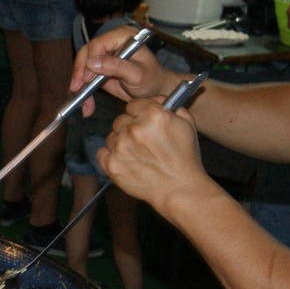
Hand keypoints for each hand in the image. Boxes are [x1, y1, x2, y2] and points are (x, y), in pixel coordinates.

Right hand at [69, 23, 177, 114]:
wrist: (155, 91)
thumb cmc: (152, 79)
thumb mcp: (137, 74)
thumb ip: (116, 66)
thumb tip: (92, 62)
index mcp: (123, 36)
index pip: (98, 44)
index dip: (90, 60)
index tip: (87, 79)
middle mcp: (111, 42)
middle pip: (86, 54)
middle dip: (80, 74)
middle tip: (77, 89)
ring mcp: (104, 55)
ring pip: (83, 67)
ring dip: (80, 86)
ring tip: (84, 104)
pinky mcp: (100, 68)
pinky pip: (86, 77)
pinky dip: (85, 92)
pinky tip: (87, 106)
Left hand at [97, 97, 205, 211]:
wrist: (179, 189)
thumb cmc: (185, 159)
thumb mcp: (187, 124)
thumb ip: (171, 106)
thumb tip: (156, 99)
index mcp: (153, 115)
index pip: (133, 105)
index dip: (139, 114)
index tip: (143, 123)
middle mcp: (134, 129)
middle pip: (120, 120)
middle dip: (129, 129)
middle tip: (142, 143)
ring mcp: (120, 147)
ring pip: (111, 137)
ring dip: (120, 143)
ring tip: (137, 155)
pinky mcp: (111, 165)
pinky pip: (102, 153)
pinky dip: (110, 157)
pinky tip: (125, 162)